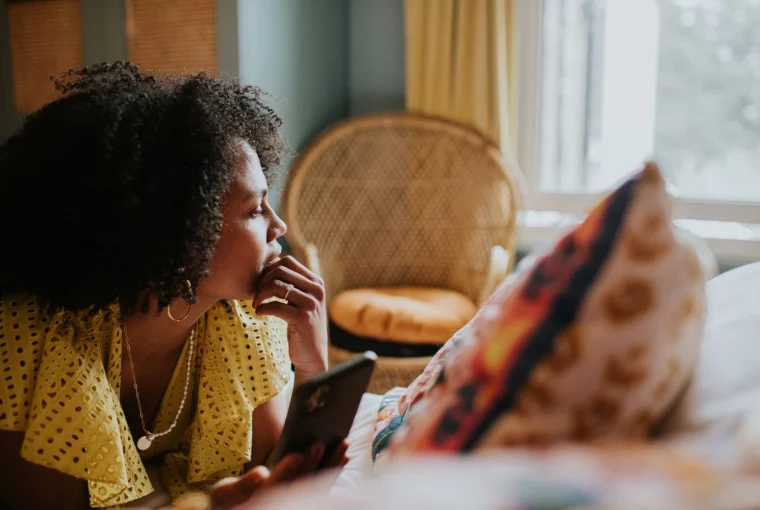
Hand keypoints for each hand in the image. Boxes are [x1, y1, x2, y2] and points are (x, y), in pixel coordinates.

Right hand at [209, 441, 348, 509]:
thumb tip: (262, 474)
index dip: (286, 471)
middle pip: (301, 484)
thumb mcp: (227, 493)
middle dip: (311, 463)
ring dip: (330, 465)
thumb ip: (244, 485)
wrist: (236, 508)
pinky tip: (345, 457)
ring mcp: (296, 500)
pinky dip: (334, 470)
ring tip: (343, 446)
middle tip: (319, 444)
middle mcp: (283, 501)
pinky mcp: (306, 497)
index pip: (276, 487)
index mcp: (263, 500)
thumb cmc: (229, 499)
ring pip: (318, 485)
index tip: (295, 455)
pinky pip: (324, 485)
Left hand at [253, 256, 327, 375]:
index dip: (269, 268)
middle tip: (256, 295)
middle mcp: (316, 290)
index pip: (288, 261)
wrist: (312, 354)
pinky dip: (262, 308)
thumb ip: (292, 283)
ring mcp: (311, 304)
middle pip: (281, 271)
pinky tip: (259, 312)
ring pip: (277, 287)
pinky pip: (275, 306)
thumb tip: (270, 262)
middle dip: (262, 281)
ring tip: (256, 304)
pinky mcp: (303, 319)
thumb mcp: (301, 300)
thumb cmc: (301, 325)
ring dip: (260, 294)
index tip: (261, 282)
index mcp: (316, 282)